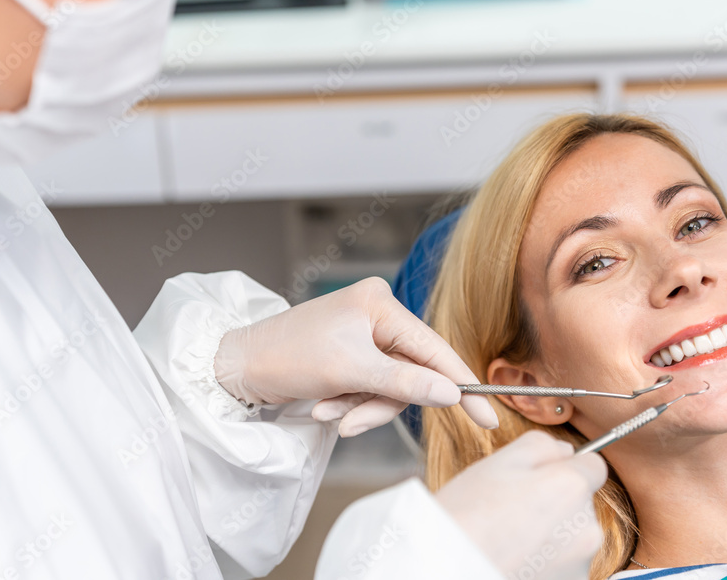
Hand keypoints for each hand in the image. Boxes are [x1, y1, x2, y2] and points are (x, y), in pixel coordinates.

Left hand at [214, 277, 497, 435]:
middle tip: (353, 423)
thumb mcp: (350, 372)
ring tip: (330, 414)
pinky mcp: (351, 355)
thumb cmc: (289, 357)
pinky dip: (351, 403)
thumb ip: (405, 382)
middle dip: (381, 403)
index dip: (461, 385)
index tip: (488, 416)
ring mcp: (363, 335)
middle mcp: (376, 314)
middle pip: (411, 372)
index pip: (434, 349)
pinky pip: (370, 387)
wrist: (238, 367)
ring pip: (391, 386)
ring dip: (362, 407)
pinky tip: (325, 405)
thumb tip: (453, 393)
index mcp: (380, 303)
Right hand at [435, 431, 606, 578]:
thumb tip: (566, 451)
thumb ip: (542, 445)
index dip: (567, 466)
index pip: (594, 465)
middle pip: (581, 503)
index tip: (542, 477)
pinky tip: (516, 558)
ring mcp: (580, 565)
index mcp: (572, 488)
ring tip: (510, 538)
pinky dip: (545, 561)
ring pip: (571, 537)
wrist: (448, 569)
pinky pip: (562, 564)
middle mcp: (587, 528)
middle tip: (513, 508)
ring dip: (550, 534)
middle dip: (556, 502)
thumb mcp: (499, 461)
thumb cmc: (469, 515)